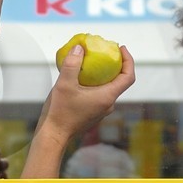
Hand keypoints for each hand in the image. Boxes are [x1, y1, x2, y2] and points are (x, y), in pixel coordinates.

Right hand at [22, 44, 136, 178]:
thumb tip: (79, 47)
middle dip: (115, 65)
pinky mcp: (93, 113)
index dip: (129, 60)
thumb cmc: (60, 112)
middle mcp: (108, 104)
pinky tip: (82, 78)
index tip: (121, 49)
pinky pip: (100, 94)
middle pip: (119, 81)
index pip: (128, 77)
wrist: (53, 135)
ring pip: (108, 88)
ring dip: (104, 74)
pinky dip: (96, 83)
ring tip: (92, 62)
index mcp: (107, 97)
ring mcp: (101, 110)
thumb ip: (72, 64)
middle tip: (105, 51)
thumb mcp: (64, 84)